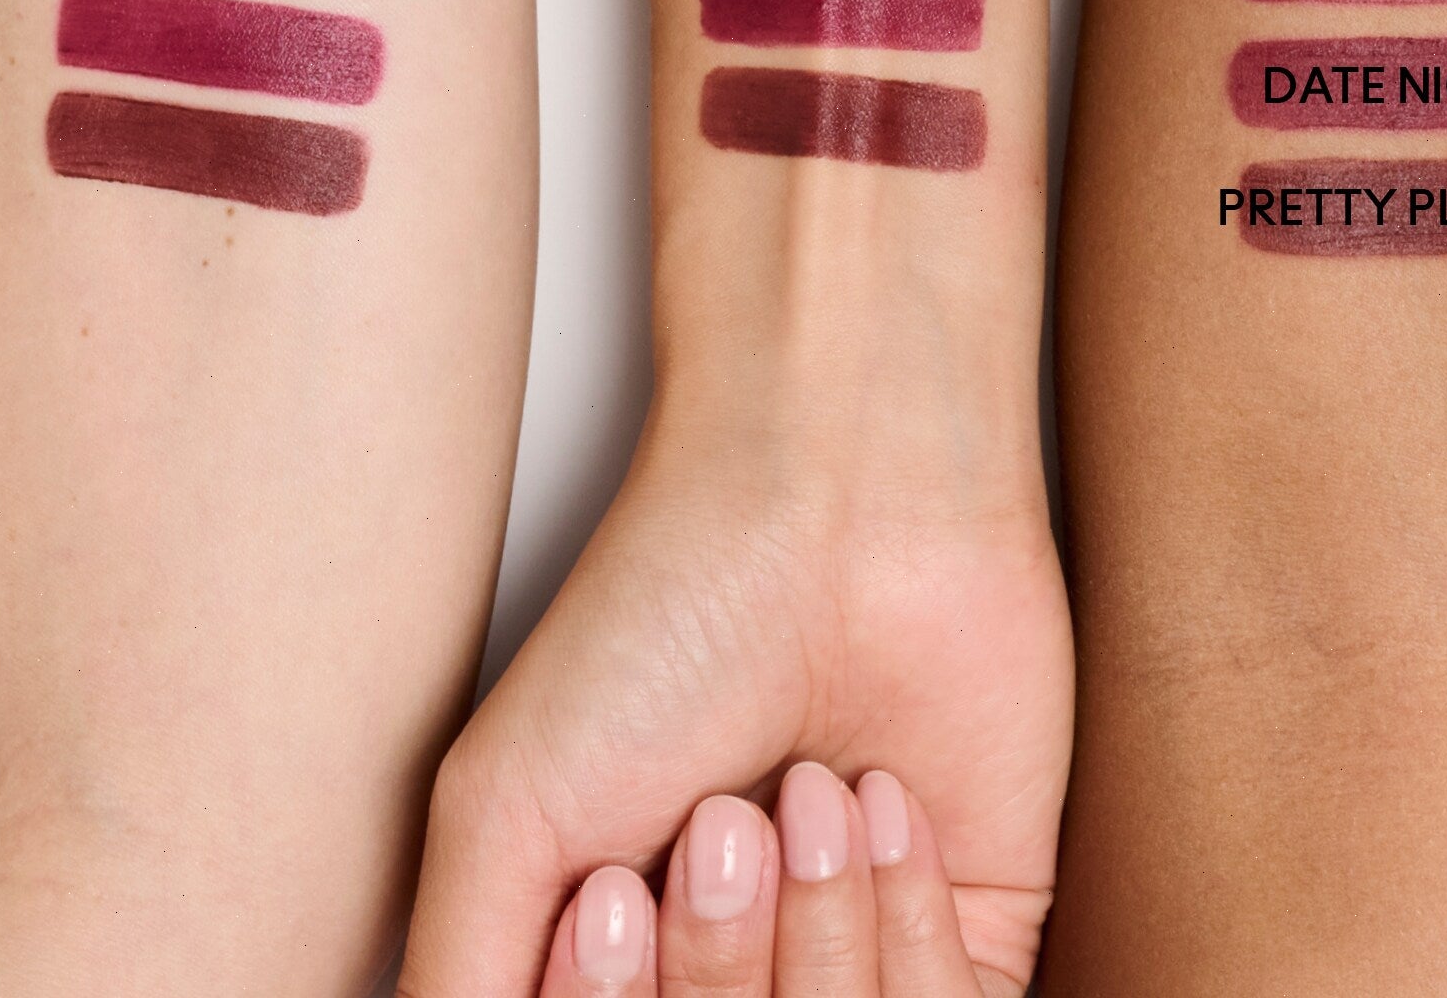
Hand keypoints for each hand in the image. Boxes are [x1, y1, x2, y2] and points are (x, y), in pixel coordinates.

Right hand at [400, 410, 1069, 997]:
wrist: (844, 498)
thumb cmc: (670, 613)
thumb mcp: (505, 815)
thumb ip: (466, 990)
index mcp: (624, 970)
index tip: (611, 893)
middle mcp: (736, 983)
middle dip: (713, 965)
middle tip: (716, 817)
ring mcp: (857, 967)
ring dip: (808, 932)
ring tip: (802, 787)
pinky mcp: (980, 934)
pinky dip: (904, 926)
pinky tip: (881, 799)